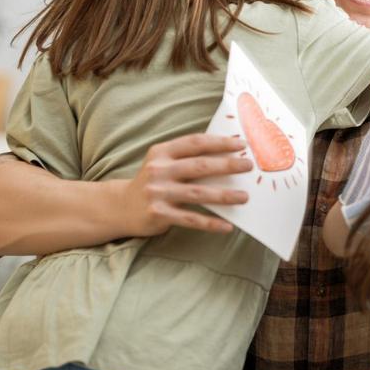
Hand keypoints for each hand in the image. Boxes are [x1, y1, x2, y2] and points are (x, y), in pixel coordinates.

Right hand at [119, 134, 252, 236]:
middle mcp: (158, 170)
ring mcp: (157, 192)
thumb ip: (187, 159)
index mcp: (161, 152)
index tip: (241, 145)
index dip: (220, 142)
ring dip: (224, 195)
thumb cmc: (153, 183)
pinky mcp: (158, 214)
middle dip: (227, 165)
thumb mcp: (163, 164)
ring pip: (198, 193)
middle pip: (200, 166)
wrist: (120, 207)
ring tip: (244, 197)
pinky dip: (210, 223)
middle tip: (249, 166)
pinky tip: (227, 226)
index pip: (195, 143)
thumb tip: (228, 159)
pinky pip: (190, 219)